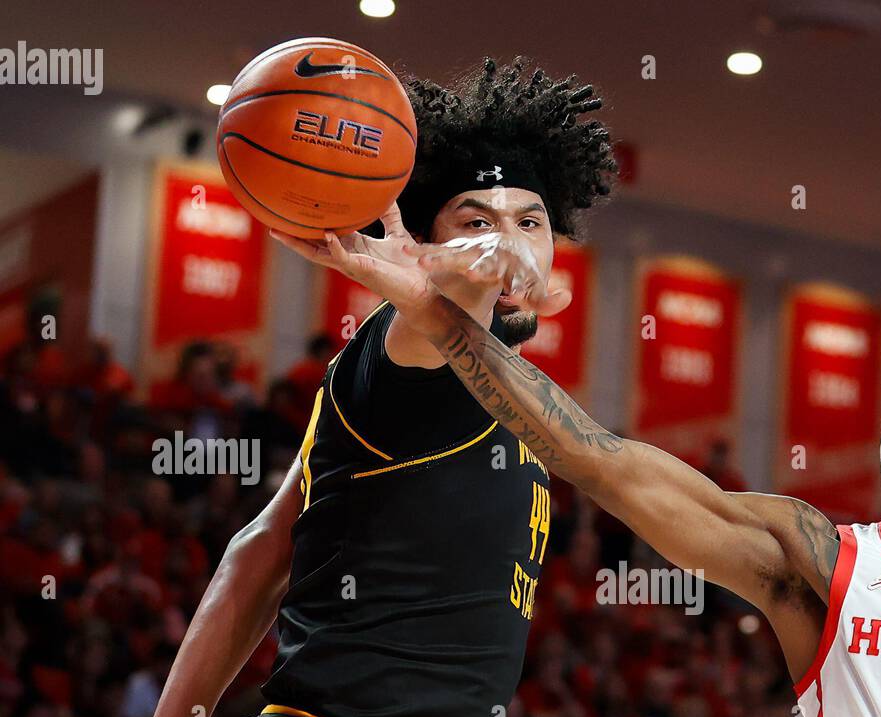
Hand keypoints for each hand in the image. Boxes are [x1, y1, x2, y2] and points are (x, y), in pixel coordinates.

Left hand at [270, 204, 567, 338]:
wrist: (451, 325)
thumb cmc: (465, 313)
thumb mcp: (488, 300)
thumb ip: (514, 293)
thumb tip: (559, 298)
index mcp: (396, 280)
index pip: (368, 268)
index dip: (347, 255)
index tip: (323, 238)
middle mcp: (379, 269)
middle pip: (334, 252)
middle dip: (305, 238)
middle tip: (270, 219)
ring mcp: (378, 259)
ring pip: (339, 236)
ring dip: (311, 221)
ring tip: (277, 199)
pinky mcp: (386, 247)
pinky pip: (369, 216)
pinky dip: (358, 199)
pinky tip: (338, 174)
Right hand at [271, 205, 440, 328]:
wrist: (422, 288)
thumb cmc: (408, 266)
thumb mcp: (397, 234)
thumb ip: (390, 215)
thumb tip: (386, 191)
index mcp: (353, 246)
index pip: (324, 233)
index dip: (308, 224)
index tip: (290, 210)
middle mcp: (347, 256)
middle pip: (312, 244)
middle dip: (291, 235)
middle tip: (269, 221)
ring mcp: (352, 265)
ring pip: (319, 254)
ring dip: (299, 243)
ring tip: (279, 231)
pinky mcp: (362, 271)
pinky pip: (343, 258)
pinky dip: (335, 247)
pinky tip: (327, 235)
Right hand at [419, 232, 569, 317]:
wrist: (504, 245)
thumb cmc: (519, 271)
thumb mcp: (533, 287)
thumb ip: (546, 299)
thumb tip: (566, 298)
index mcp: (512, 266)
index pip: (517, 278)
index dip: (519, 287)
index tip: (518, 296)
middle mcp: (491, 255)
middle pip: (484, 262)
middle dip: (480, 267)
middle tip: (474, 273)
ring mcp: (470, 252)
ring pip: (454, 254)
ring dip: (440, 258)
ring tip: (423, 262)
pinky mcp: (452, 252)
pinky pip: (435, 252)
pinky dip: (420, 250)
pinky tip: (404, 252)